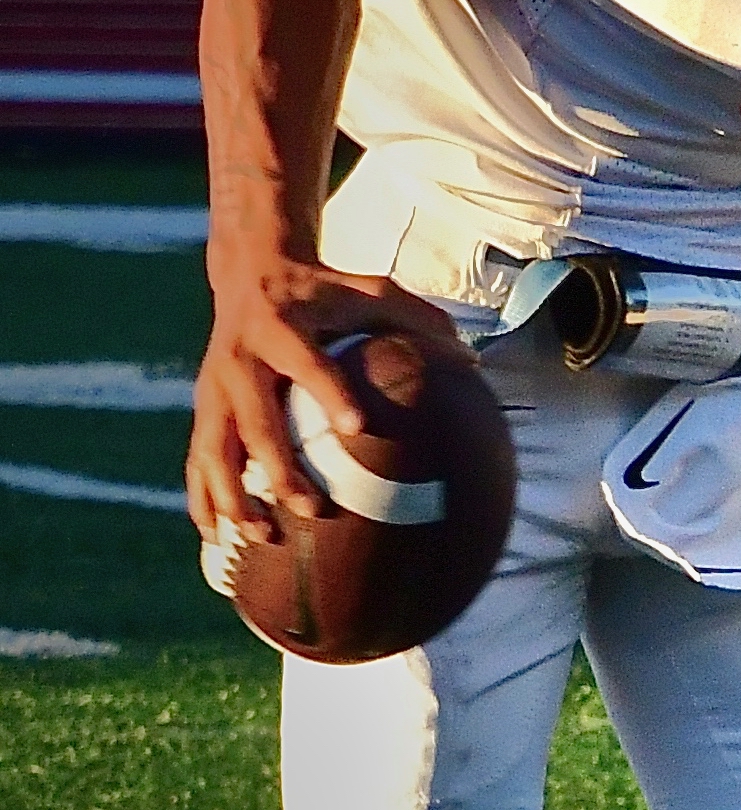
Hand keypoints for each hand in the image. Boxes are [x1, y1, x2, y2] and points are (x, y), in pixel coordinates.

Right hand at [187, 258, 459, 555]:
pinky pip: (197, 458)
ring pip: (214, 450)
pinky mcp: (203, 406)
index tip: (359, 427)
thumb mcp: (369, 290)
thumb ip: (418, 319)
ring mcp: (213, 388)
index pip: (309, 364)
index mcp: (282, 328)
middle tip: (314, 510)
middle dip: (280, 469)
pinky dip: (203, 497)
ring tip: (261, 537)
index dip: (331, 394)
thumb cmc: (323, 290)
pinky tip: (215, 535)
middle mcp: (240, 360)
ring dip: (232, 496)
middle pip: (256, 422)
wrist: (250, 273)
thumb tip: (473, 360)